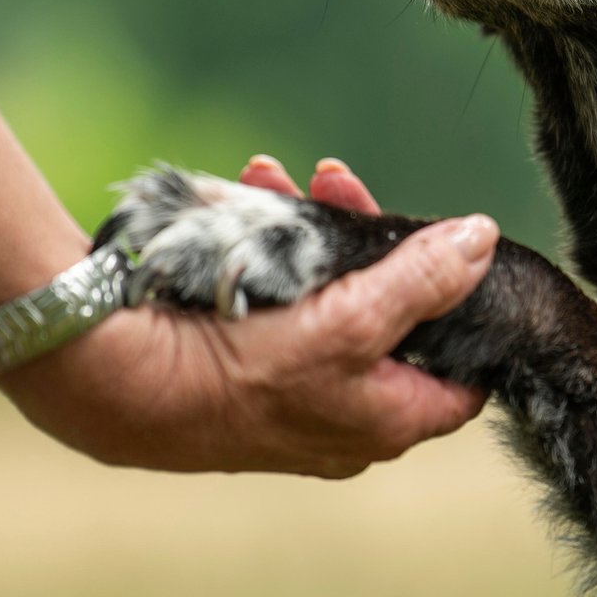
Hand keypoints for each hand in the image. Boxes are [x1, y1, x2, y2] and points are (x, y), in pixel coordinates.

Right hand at [0, 157, 499, 475]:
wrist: (116, 386)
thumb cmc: (242, 371)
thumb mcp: (352, 321)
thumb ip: (423, 281)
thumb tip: (481, 242)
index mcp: (389, 421)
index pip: (461, 374)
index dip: (465, 310)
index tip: (453, 250)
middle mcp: (347, 416)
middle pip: (388, 316)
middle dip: (367, 242)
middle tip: (340, 184)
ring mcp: (295, 391)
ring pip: (325, 298)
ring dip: (307, 233)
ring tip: (278, 176)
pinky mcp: (246, 364)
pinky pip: (275, 299)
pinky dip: (265, 248)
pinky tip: (241, 193)